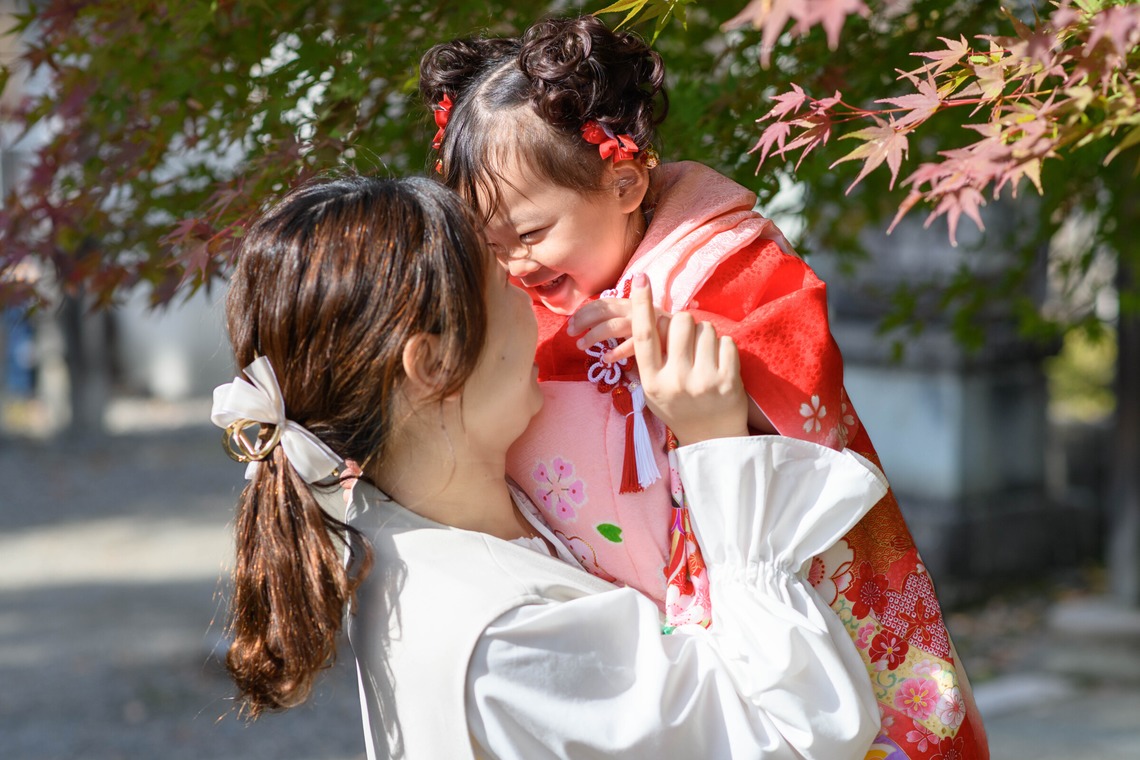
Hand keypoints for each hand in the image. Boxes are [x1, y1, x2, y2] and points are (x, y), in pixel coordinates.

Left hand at [569, 297, 669, 363]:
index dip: (584, 311)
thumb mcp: (638, 321)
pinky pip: (633, 344)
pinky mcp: (656, 338)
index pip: (602, 302)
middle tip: (570, 333)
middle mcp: (637, 310)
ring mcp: (646, 323)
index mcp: (631, 304)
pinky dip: (618, 351)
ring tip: (581, 345)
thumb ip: (619, 320)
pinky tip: (607, 358)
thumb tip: (591, 324)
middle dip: (583, 320)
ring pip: (613, 326)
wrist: (692, 337)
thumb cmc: (660, 332)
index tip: (571, 323)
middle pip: (603, 310)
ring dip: (594, 335)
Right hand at [630, 274, 748, 445]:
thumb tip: (647, 315)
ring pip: (705, 329)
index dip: (641, 304)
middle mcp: (675, 381)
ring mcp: (703, 381)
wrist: (712, 440)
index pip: (643, 335)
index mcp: (652, 382)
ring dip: (706, 336)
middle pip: (679, 323)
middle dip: (684, 323)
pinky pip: (726, 342)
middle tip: (687, 338)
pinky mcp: (728, 382)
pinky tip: (720, 365)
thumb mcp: (653, 390)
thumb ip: (650, 358)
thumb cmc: (679, 409)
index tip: (641, 279)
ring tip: (705, 357)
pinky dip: (724, 349)